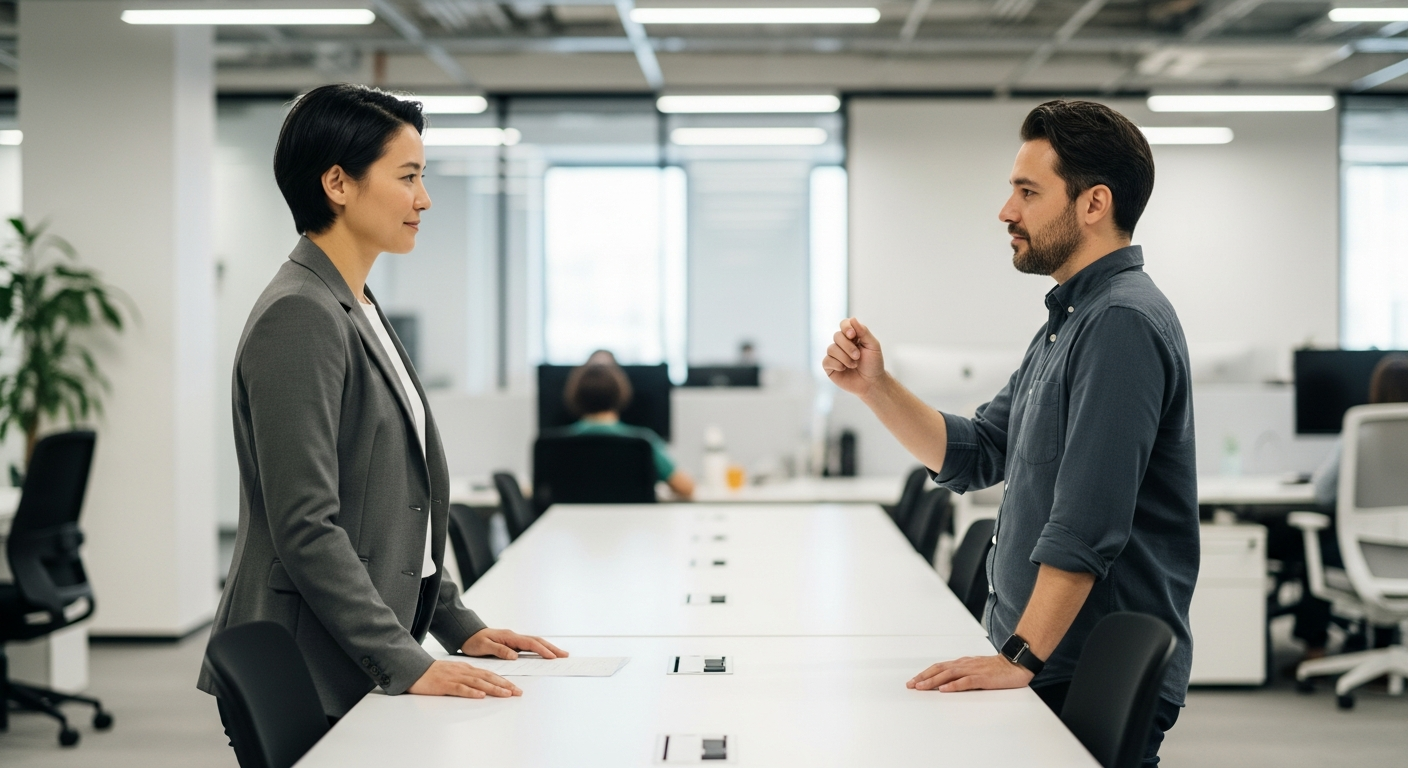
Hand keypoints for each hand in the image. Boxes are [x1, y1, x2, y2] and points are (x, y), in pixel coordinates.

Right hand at [406, 659, 520, 697]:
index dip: (503, 681)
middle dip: (504, 685)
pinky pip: (460, 689)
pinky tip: (480, 696)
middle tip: (517, 692)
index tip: (515, 688)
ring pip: (478, 683)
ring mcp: (454, 677)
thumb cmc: (433, 673)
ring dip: (493, 689)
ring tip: (506, 694)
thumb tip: (482, 687)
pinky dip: (471, 692)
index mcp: (466, 668)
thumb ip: (467, 677)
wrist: (414, 669)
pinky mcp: (444, 685)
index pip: (489, 674)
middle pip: (488, 678)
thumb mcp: (454, 672)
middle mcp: (463, 671)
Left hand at [462, 627, 567, 660]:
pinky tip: (544, 653)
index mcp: (509, 637)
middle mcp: (514, 637)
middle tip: (564, 655)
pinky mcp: (512, 643)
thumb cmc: (474, 641)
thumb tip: (515, 655)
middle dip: (551, 648)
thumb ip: (499, 650)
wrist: (466, 634)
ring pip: (535, 643)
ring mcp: (514, 639)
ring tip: (559, 654)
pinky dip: (540, 649)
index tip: (552, 656)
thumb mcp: (484, 647)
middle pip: (537, 641)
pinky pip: (529, 646)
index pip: (530, 643)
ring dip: (548, 648)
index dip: (542, 650)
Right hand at [822, 317, 885, 397]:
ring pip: (831, 348)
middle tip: (858, 356)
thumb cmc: (873, 364)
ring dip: (845, 357)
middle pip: (837, 336)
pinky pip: (827, 360)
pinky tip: (844, 369)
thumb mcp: (873, 345)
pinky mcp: (829, 366)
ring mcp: (834, 355)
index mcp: (852, 336)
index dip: (846, 328)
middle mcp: (841, 344)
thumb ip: (863, 331)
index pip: (844, 324)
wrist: (872, 383)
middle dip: (848, 346)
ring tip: (854, 365)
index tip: (853, 335)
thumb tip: (852, 319)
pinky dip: (837, 364)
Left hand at [907, 654, 1033, 691]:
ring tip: (921, 687)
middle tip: (911, 685)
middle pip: (940, 669)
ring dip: (933, 681)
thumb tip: (946, 684)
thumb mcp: (976, 670)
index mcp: (963, 663)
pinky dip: (954, 685)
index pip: (939, 667)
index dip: (925, 674)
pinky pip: (966, 682)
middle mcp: (965, 664)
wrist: (1017, 663)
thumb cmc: (998, 669)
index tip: (913, 681)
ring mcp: (974, 670)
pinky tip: (945, 690)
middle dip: (923, 677)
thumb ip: (963, 675)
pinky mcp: (983, 678)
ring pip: (949, 674)